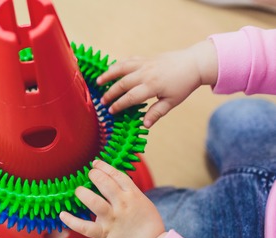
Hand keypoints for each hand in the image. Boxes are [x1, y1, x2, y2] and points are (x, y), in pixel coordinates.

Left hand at [59, 160, 165, 237]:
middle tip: (89, 175)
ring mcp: (112, 219)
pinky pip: (84, 227)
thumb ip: (128, 191)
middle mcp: (122, 204)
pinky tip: (62, 214)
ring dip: (84, 193)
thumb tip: (112, 179)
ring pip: (94, 202)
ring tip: (79, 191)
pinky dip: (72, 221)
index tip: (96, 163)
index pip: (117, 175)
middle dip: (94, 175)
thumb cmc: (148, 224)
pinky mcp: (104, 233)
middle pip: (105, 183)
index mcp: (133, 195)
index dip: (105, 167)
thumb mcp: (143, 201)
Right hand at [97, 40, 217, 127]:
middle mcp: (146, 74)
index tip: (111, 111)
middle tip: (102, 102)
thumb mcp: (171, 102)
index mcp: (152, 86)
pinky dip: (118, 65)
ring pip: (122, 68)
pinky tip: (111, 70)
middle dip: (110, 93)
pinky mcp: (146, 58)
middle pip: (122, 84)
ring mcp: (145, 64)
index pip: (131, 97)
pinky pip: (128, 61)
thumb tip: (145, 125)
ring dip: (108, 75)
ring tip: (98, 82)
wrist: (193, 64)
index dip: (119, 105)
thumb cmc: (183, 85)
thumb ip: (156, 112)